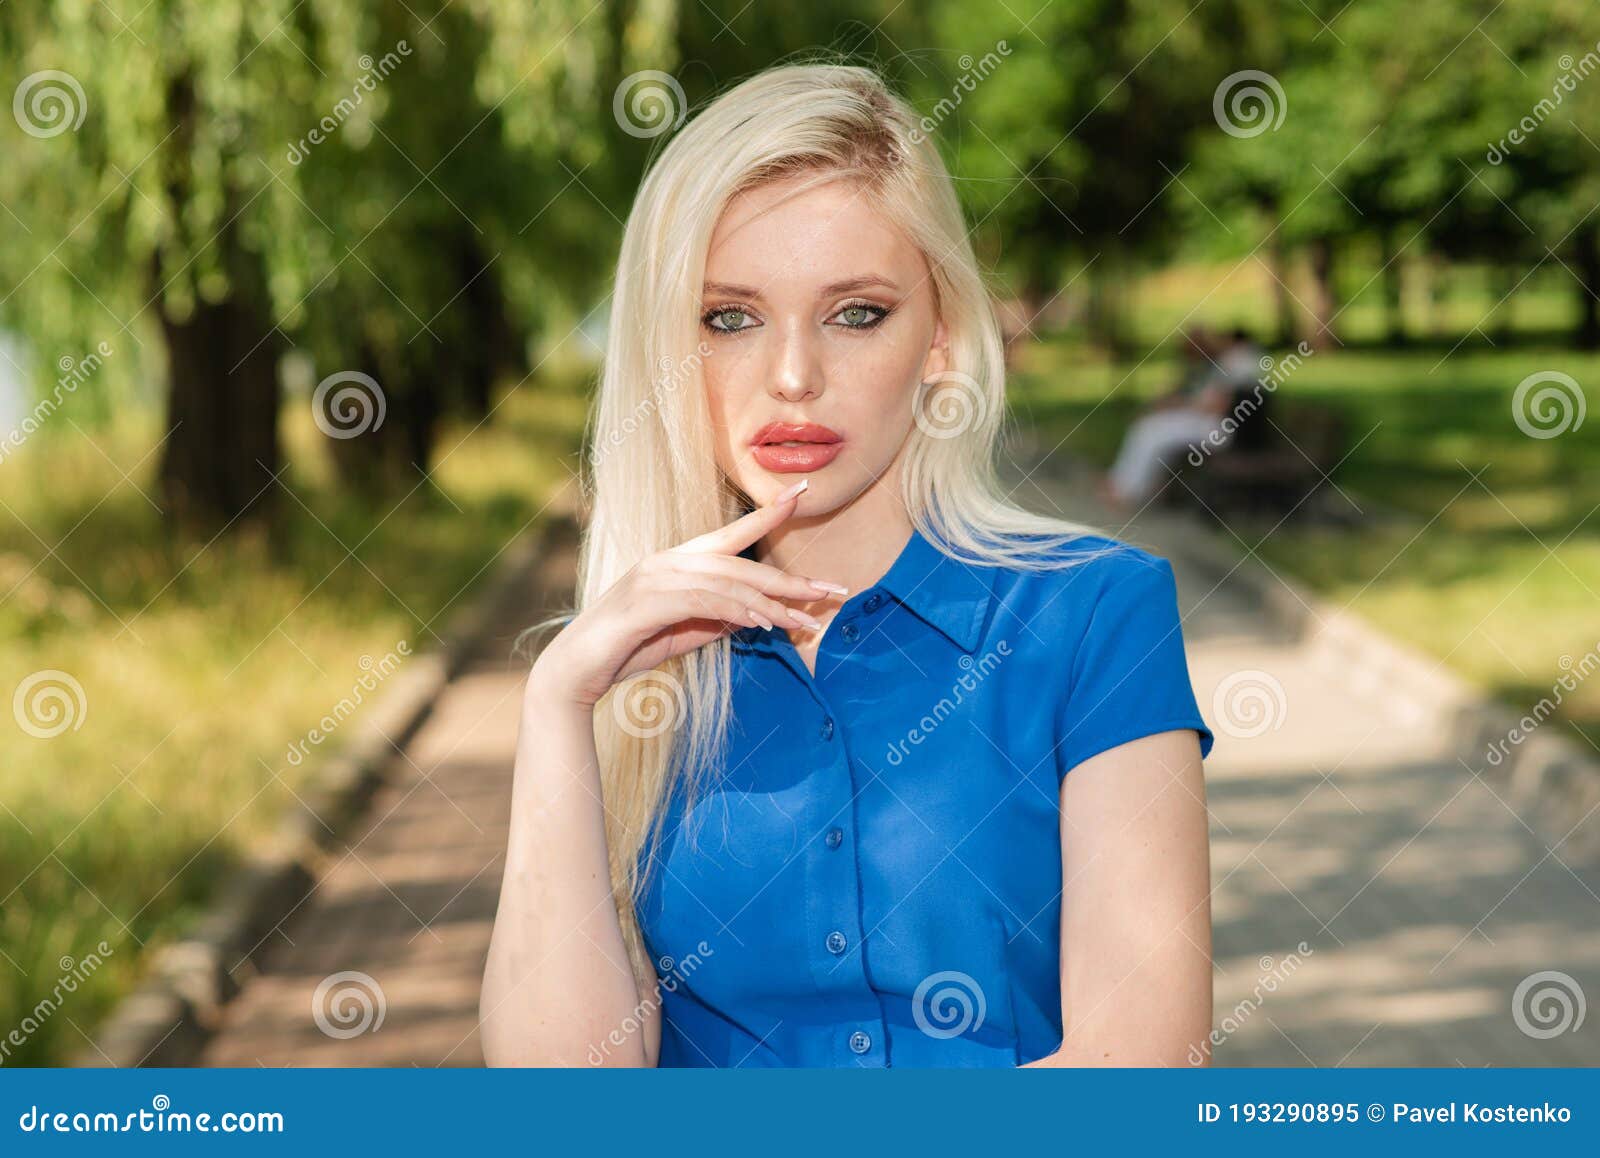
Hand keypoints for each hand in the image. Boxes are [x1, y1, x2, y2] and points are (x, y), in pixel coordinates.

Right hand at [530, 480, 846, 707]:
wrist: (576, 671)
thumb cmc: (627, 650)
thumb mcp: (684, 632)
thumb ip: (717, 617)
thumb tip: (756, 613)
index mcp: (677, 561)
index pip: (731, 535)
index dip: (767, 514)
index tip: (803, 495)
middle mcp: (667, 560)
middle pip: (741, 563)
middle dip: (790, 580)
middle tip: (832, 590)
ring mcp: (655, 577)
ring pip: (728, 583)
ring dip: (771, 604)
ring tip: (804, 622)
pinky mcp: (647, 601)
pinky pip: (703, 601)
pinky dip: (736, 611)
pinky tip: (761, 624)